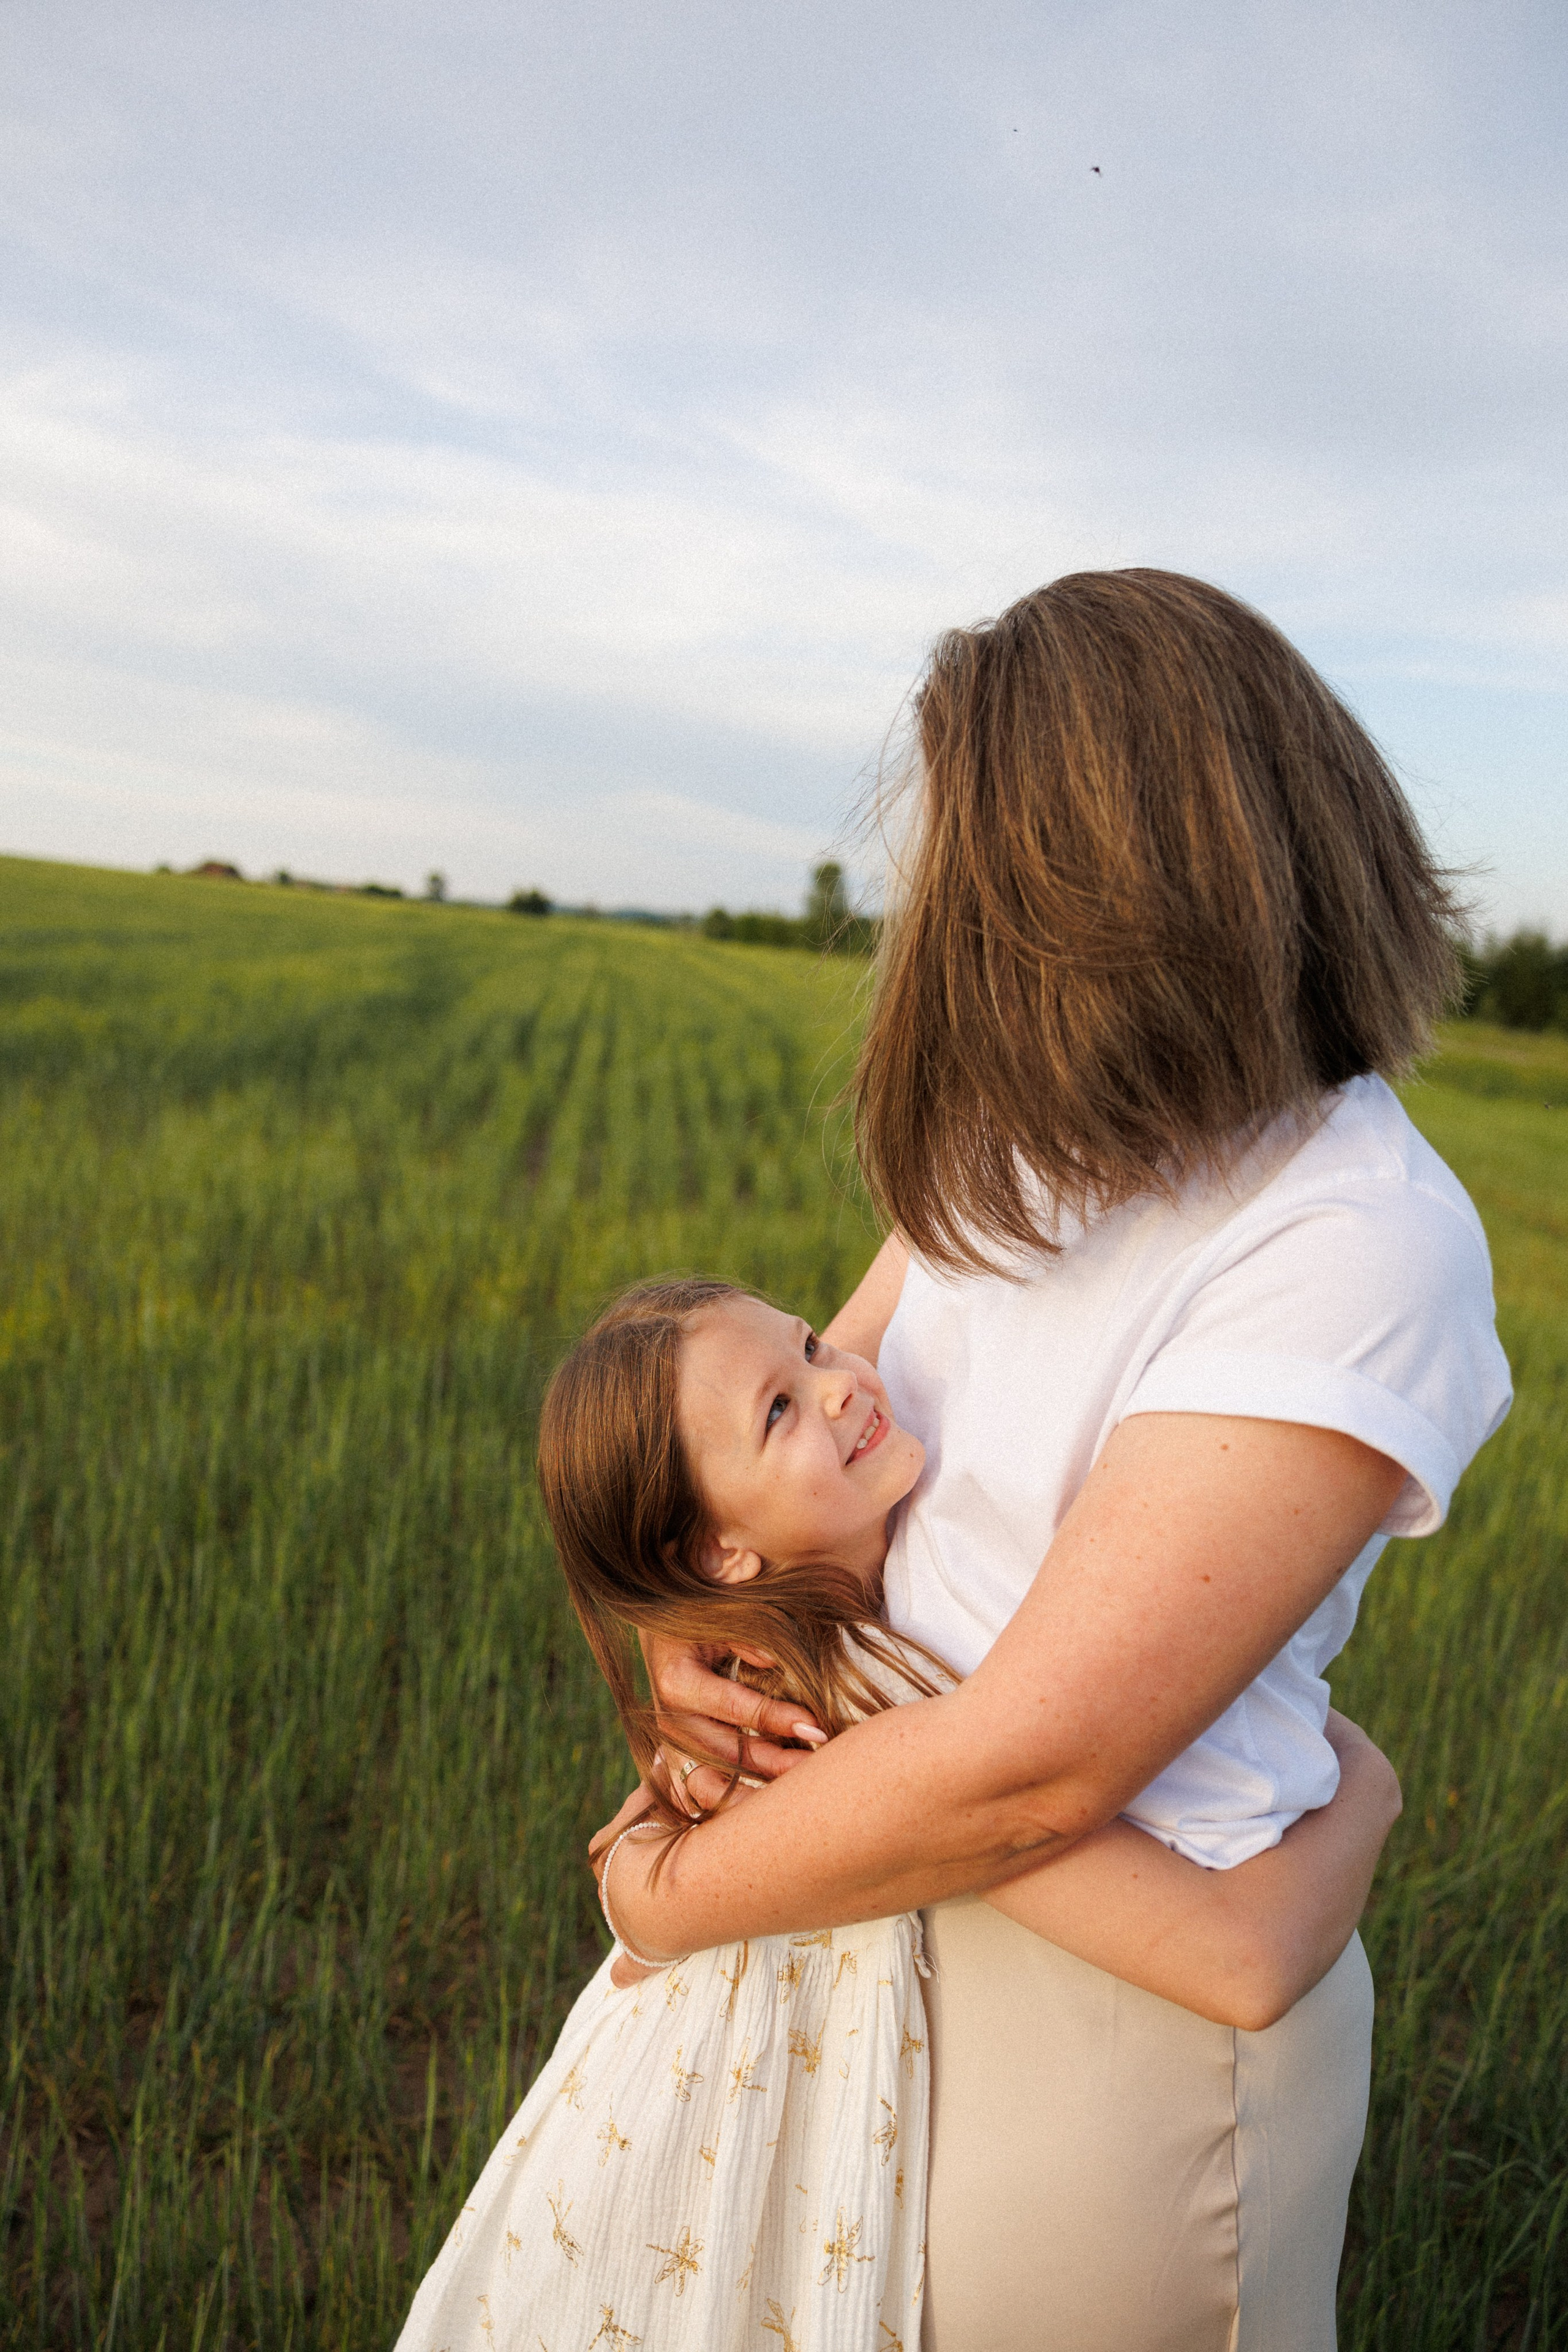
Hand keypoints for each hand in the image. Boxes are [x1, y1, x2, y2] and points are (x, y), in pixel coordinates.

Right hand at [639, 1630, 826, 1814]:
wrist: (662, 1636)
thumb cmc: (698, 1621)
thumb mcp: (719, 1617)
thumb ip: (745, 1636)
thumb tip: (773, 1661)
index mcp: (677, 1681)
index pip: (734, 1707)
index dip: (777, 1718)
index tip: (816, 1727)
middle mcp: (669, 1720)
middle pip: (727, 1754)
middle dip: (775, 1764)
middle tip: (817, 1769)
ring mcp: (670, 1744)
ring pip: (714, 1780)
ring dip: (756, 1788)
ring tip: (798, 1792)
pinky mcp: (678, 1758)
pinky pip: (707, 1785)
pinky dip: (739, 1794)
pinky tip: (773, 1796)